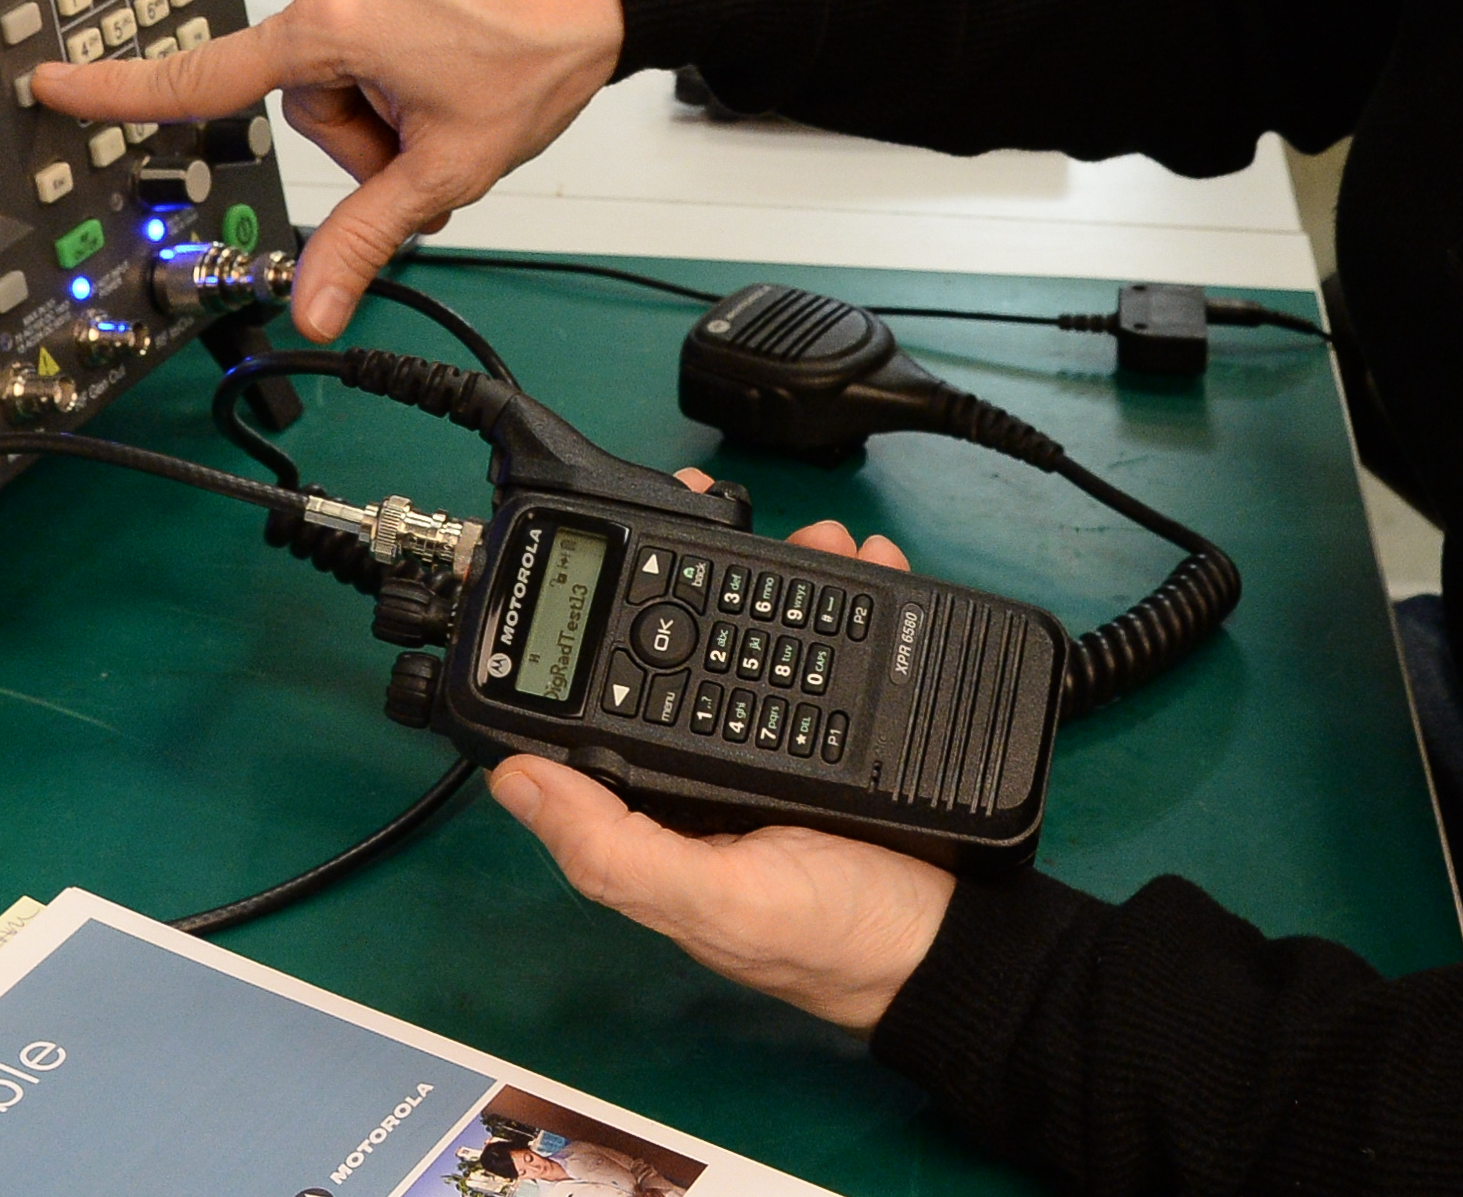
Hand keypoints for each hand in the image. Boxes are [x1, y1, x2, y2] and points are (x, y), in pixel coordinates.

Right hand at [28, 0, 625, 336]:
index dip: (119, 89)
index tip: (50, 83)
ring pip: (345, 56)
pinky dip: (414, 42)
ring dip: (391, 89)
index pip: (204, 74)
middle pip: (306, 93)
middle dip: (364, 131)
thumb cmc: (543, 50)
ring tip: (459, 86)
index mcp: (332, 25)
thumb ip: (368, 238)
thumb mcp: (449, 164)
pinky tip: (469, 45)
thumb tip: (312, 306)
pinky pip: (379, 9)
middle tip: (434, 132)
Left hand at [492, 495, 954, 1035]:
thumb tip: (511, 780)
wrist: (952, 946)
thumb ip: (610, 849)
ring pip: (771, 625)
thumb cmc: (825, 940)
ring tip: (818, 539)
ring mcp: (788, 733)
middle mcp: (717, 759)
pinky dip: (856, 594)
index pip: (612, 702)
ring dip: (790, 569)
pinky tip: (867, 565)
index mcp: (665, 804)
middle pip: (695, 641)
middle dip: (712, 573)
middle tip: (727, 516)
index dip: (604, 629)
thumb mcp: (709, 903)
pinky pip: (843, 641)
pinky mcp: (852, 718)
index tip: (623, 552)